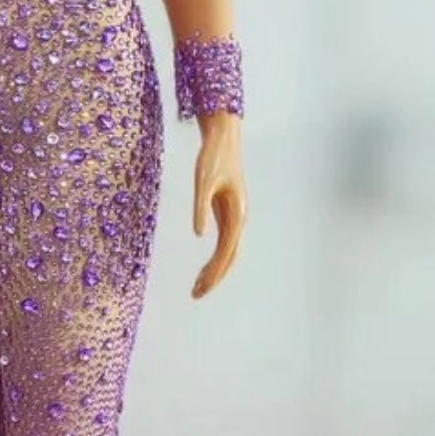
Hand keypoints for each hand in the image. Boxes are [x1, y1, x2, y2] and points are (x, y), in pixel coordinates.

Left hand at [191, 109, 246, 298]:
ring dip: (214, 272)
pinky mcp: (226, 215)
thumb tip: (198, 234)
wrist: (223, 140)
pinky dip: (214, 260)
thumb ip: (201, 208)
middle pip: (229, 258)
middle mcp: (239, 220)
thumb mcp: (202, 182)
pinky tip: (202, 270)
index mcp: (237, 215)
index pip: (225, 253)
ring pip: (227, 254)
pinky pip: (223, 245)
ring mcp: (234, 218)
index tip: (200, 288)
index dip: (214, 273)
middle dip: (214, 278)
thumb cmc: (212, 158)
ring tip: (196, 288)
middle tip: (195, 295)